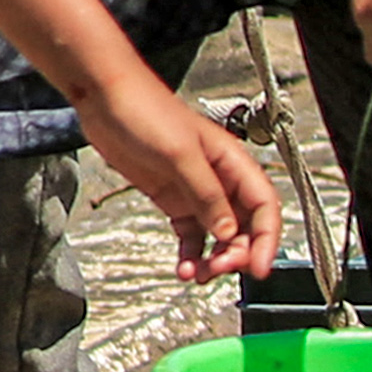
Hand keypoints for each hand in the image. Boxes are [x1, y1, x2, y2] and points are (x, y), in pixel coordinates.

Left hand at [85, 74, 283, 282]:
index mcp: (233, 162)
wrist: (105, 97)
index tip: (258, 268)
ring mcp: (195, 190)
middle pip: (244, 227)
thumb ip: (206, 194)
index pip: (264, 207)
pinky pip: (190, 233)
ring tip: (196, 274)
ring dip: (213, 258)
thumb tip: (229, 233)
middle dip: (236, 253)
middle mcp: (220, 179)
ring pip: (218, 235)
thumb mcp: (180, 154)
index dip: (267, 239)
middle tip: (218, 270)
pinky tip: (183, 269)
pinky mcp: (172, 197)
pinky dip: (190, 253)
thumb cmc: (145, 111)